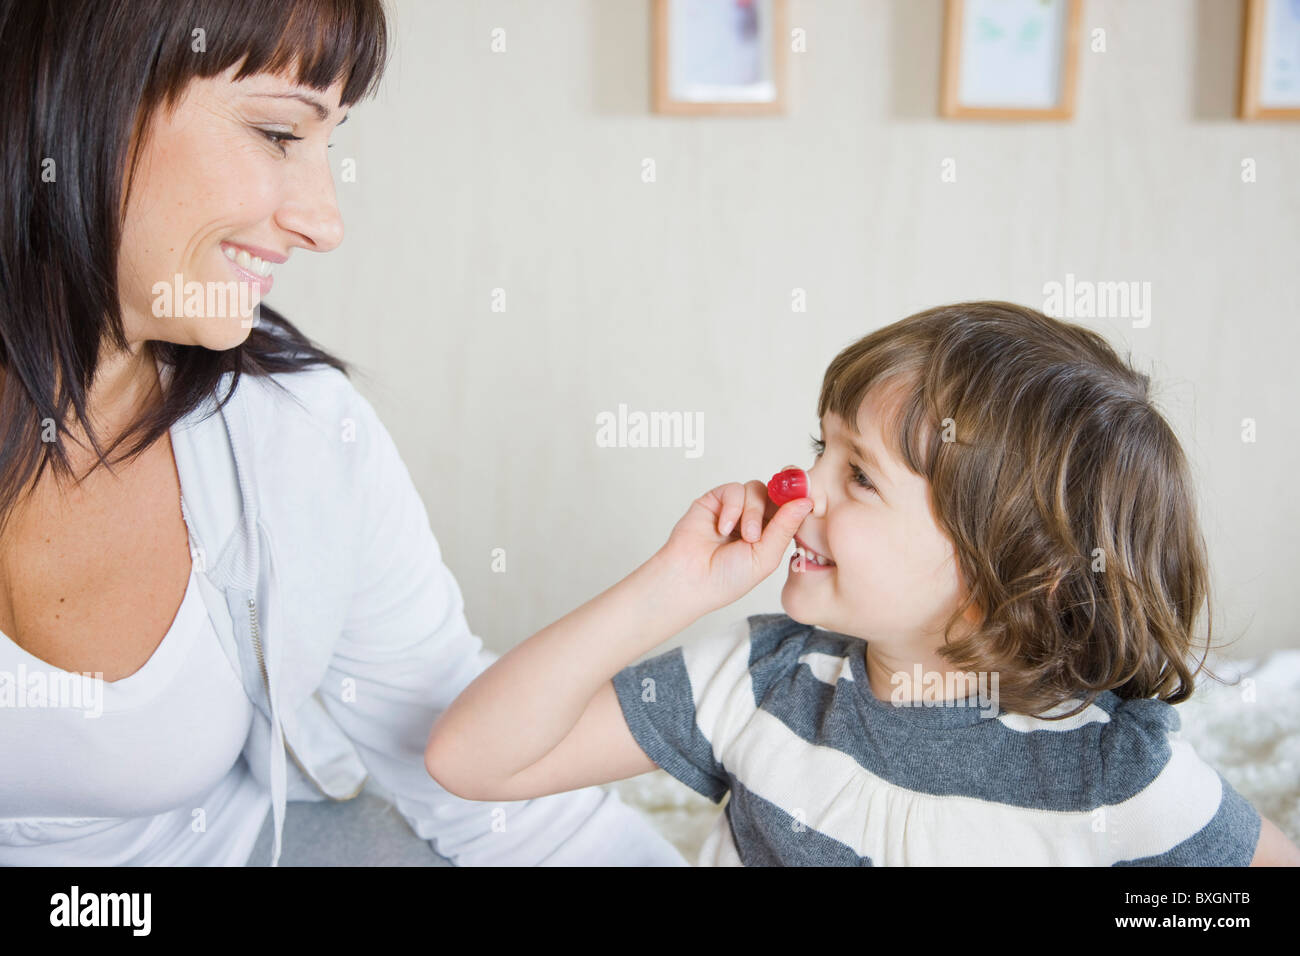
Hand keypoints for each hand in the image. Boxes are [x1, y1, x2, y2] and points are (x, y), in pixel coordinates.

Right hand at [654, 480, 812, 616]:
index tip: (813, 500)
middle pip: (776, 493)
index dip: (800, 501)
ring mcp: (735, 508)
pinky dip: (733, 508)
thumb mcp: (766, 557)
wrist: (690, 580)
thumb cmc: (726, 579)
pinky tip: (725, 528)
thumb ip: (785, 527)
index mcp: (772, 533)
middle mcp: (755, 518)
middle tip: (778, 515)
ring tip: (745, 536)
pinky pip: (734, 489)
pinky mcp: (715, 500)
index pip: (792, 508)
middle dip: (779, 502)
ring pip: (757, 489)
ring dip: (753, 512)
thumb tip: (806, 501)